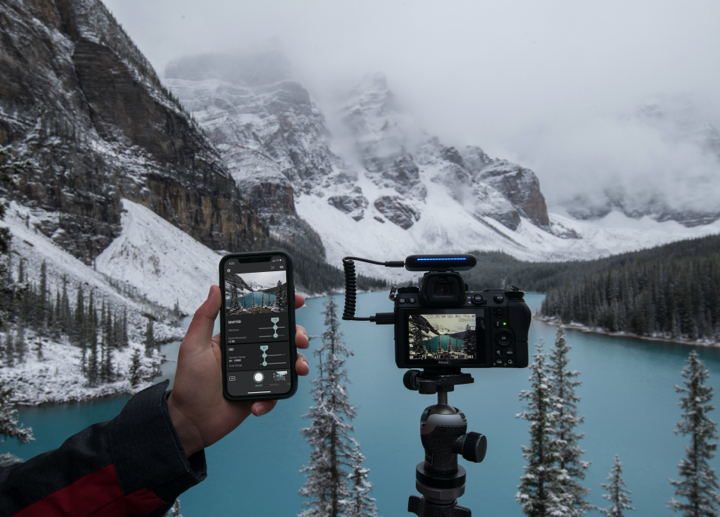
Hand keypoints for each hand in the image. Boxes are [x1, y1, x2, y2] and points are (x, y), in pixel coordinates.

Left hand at [167, 285, 309, 456]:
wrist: (190, 421)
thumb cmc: (189, 383)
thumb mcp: (194, 345)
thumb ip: (204, 317)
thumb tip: (214, 289)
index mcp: (237, 339)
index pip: (263, 318)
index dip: (282, 307)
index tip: (296, 300)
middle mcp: (251, 354)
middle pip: (283, 339)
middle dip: (298, 335)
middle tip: (300, 339)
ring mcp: (258, 374)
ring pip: (288, 363)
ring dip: (298, 363)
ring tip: (298, 368)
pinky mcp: (262, 394)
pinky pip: (278, 392)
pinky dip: (274, 397)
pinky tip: (257, 404)